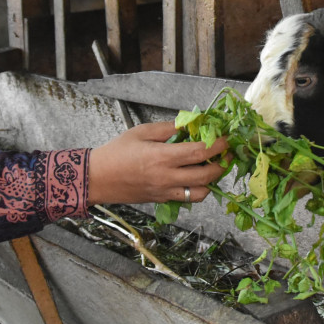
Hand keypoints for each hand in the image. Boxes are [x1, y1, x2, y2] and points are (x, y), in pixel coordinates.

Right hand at [86, 121, 228, 205]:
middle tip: (226, 153)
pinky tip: (197, 178)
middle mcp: (167, 177)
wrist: (97, 179)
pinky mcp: (162, 200)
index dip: (218, 145)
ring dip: (212, 180)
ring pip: (201, 192)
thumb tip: (189, 123)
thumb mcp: (141, 132)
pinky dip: (198, 190)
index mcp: (162, 157)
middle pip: (206, 175)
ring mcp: (165, 192)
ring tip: (213, 166)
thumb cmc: (116, 152)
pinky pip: (188, 198)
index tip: (226, 138)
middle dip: (221, 164)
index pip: (199, 152)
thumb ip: (167, 128)